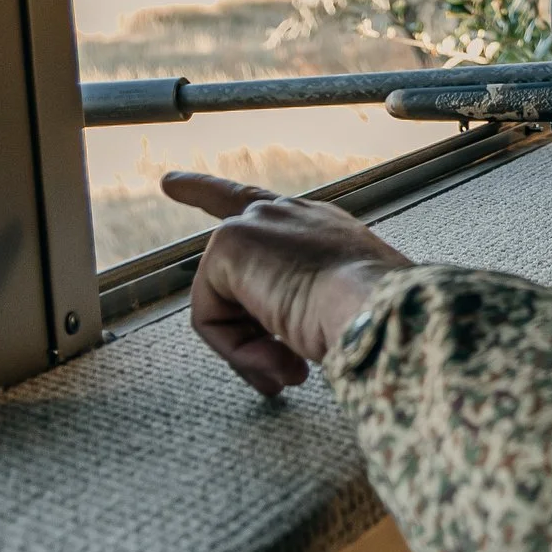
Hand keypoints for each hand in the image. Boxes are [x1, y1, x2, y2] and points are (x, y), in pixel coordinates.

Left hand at [161, 172, 414, 394]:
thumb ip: (308, 312)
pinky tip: (277, 355)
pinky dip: (238, 349)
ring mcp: (258, 224)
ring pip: (225, 303)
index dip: (209, 192)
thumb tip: (282, 354)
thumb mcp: (349, 307)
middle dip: (233, 319)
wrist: (382, 309)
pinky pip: (211, 317)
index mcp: (324, 228)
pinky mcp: (231, 243)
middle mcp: (290, 216)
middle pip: (226, 240)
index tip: (169, 182)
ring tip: (289, 368)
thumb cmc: (379, 318)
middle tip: (273, 368)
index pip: (259, 205)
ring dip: (252, 349)